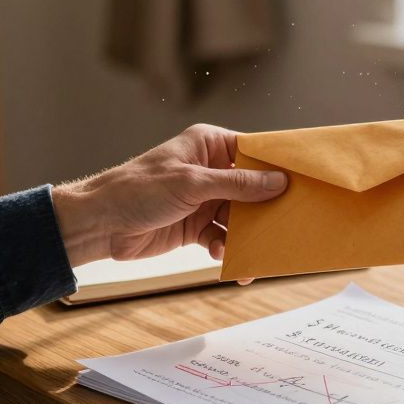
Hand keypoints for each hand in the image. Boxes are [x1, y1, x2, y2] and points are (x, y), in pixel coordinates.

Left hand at [50, 124, 286, 268]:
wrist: (100, 224)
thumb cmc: (138, 190)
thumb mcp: (191, 184)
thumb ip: (236, 184)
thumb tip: (278, 182)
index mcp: (209, 145)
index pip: (253, 151)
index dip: (278, 167)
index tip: (304, 181)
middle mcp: (210, 170)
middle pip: (253, 188)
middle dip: (267, 208)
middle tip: (288, 224)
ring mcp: (204, 199)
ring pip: (239, 217)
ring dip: (247, 235)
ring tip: (257, 251)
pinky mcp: (196, 226)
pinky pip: (223, 237)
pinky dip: (227, 248)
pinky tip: (225, 258)